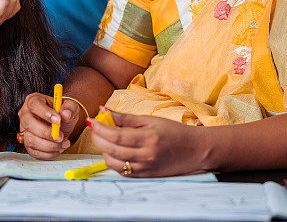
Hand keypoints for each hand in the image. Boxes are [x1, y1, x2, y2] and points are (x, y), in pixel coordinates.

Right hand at [17, 92, 81, 158]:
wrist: (63, 123)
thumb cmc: (63, 112)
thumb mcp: (70, 106)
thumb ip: (70, 108)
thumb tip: (66, 114)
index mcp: (33, 100)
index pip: (34, 105)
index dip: (45, 113)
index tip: (58, 120)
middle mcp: (25, 115)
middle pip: (29, 124)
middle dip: (46, 132)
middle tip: (61, 136)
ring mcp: (25, 130)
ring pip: (30, 140)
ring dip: (49, 145)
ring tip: (63, 143)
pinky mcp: (28, 144)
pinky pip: (34, 152)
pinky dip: (49, 153)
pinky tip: (59, 148)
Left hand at [88, 109, 207, 177]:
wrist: (195, 150)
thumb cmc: (175, 132)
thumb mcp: (151, 120)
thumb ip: (126, 118)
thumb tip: (104, 110)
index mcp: (148, 138)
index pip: (116, 135)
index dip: (100, 128)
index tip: (91, 121)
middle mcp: (146, 156)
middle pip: (112, 149)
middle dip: (98, 138)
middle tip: (94, 128)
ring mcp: (145, 168)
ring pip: (114, 163)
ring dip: (103, 150)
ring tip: (104, 139)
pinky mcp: (145, 176)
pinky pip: (122, 171)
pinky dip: (113, 161)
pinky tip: (113, 150)